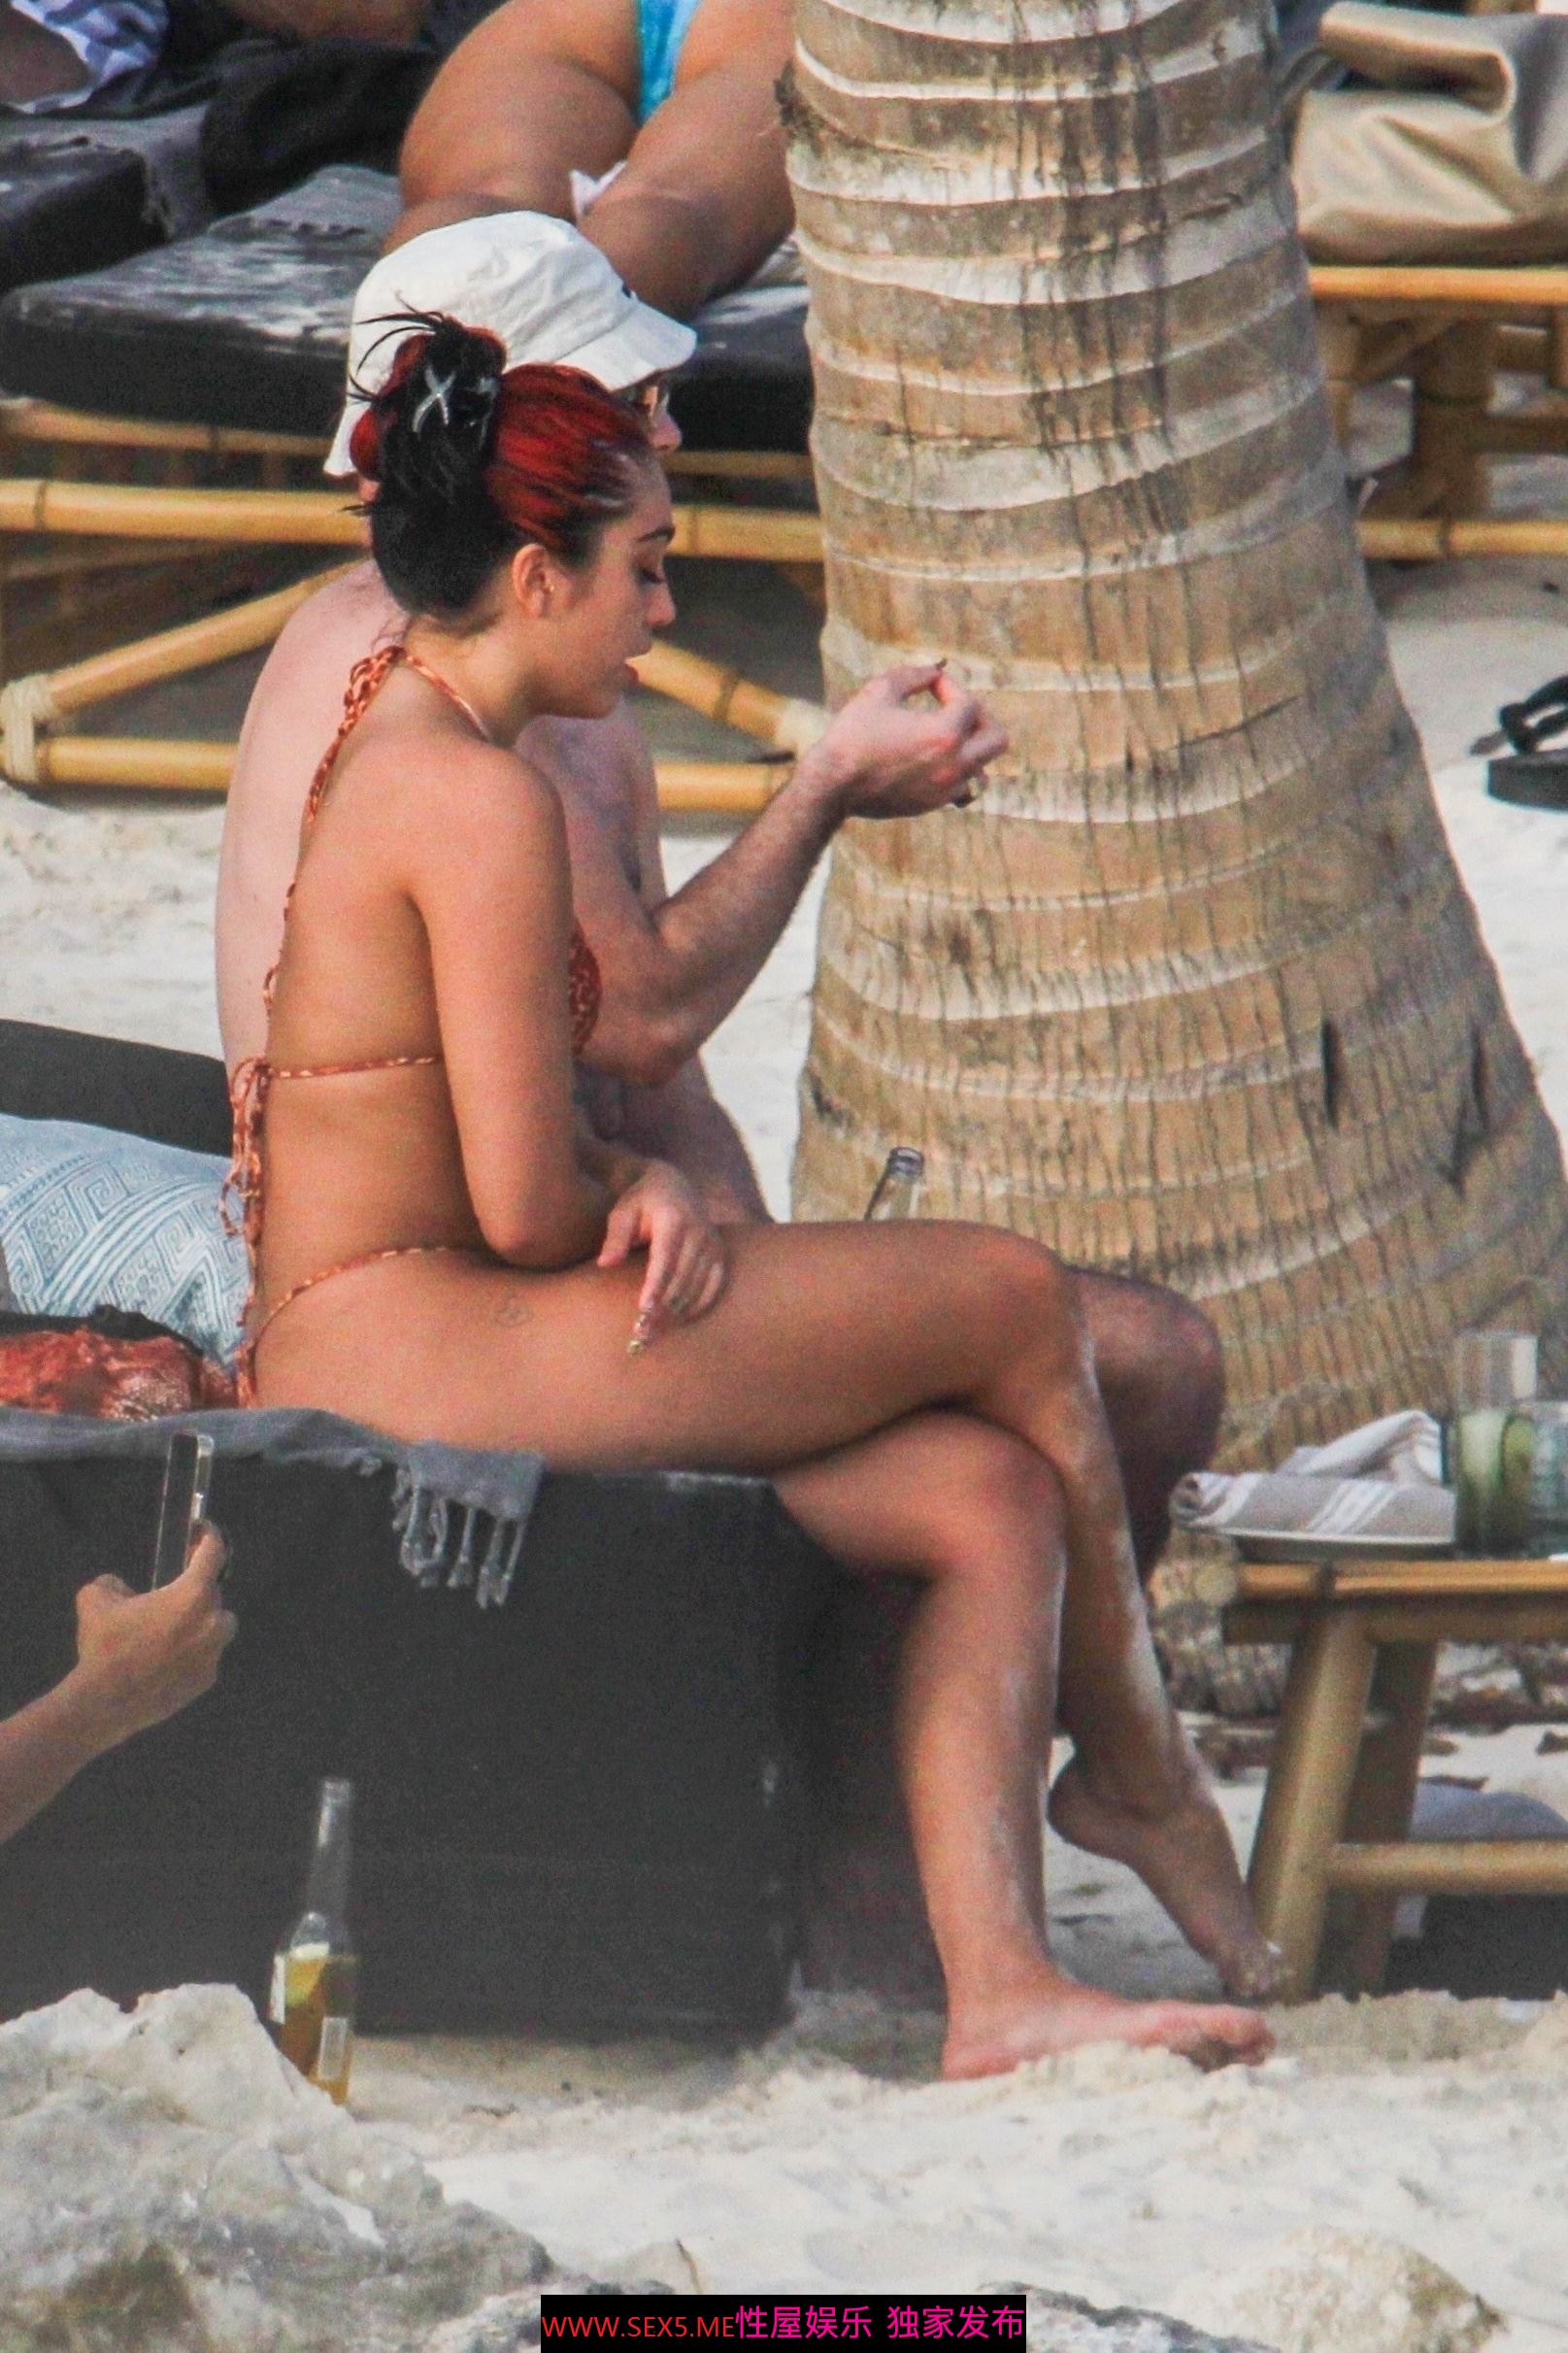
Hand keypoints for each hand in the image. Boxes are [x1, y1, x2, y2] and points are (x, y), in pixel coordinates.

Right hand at [67, 1524, 235, 1752]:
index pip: (214, 1553)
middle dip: (195, 1589)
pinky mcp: (207, 1680)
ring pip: (218, 1626)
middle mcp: (213, 1621)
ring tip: (172, 1629)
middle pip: (214, 1593)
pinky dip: (193, 1652)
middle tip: (170, 1596)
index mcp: (193, 1595)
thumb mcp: (96, 1598)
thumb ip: (114, 1583)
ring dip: (202, 1621)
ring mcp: (214, 1653)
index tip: (203, 1530)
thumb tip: (121, 1588)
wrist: (105, 1703)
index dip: (210, 1536)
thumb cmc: (105, 1646)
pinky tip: (167, 1659)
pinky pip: (206, 1655)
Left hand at [597, 1161, 728, 1349]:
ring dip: (676, 1314)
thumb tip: (605, 1263)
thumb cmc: (641, 1201)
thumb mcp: (622, 1212)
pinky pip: (713, 1287)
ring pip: (697, 1287)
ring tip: (653, 1333)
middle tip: (641, 1333)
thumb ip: (615, 1237)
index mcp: (674, 1220)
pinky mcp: (720, 1255)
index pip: (665, 1260)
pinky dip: (697, 1307)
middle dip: (662, 1309)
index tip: (644, 1310)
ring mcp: (713, 1244)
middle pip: (681, 1279)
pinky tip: (679, 1321)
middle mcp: (699, 1232)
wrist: (673, 1185)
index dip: (655, 1287)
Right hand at [802, 664, 1008, 820]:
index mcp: (945, 734)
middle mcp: (954, 765)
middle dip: (981, 718)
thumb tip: (935, 671)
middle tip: (958, 711)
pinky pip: (962, 788)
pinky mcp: (933, 804)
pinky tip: (936, 761)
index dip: (951, 686)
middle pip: (997, 739)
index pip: (970, 702)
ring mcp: (945, 788)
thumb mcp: (880, 691)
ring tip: (948, 737)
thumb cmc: (853, 735)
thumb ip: (915, 675)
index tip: (931, 684)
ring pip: (983, 767)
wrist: (832, 785)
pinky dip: (957, 772)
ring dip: (970, 748)